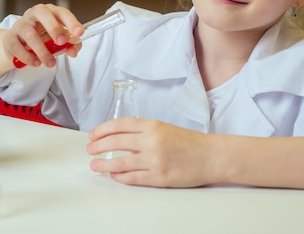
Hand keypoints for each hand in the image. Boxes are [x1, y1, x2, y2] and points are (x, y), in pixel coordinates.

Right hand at [4, 3, 82, 67]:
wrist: (17, 46)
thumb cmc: (40, 39)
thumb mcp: (56, 41)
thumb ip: (68, 44)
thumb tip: (74, 49)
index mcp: (49, 12)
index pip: (61, 12)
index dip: (71, 22)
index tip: (79, 33)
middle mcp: (33, 15)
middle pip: (42, 13)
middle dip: (54, 28)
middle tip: (62, 42)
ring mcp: (20, 25)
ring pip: (30, 34)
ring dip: (42, 51)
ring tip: (50, 63)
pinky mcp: (9, 38)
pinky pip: (17, 46)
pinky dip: (28, 57)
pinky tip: (36, 63)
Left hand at [87, 118, 219, 187]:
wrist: (212, 156)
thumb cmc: (190, 143)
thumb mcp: (165, 128)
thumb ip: (144, 132)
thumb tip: (119, 138)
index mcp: (153, 125)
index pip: (120, 125)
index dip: (102, 130)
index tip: (92, 135)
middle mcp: (152, 140)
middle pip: (115, 142)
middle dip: (98, 146)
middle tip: (90, 150)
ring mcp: (155, 159)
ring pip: (120, 162)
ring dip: (104, 164)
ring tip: (95, 166)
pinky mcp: (159, 176)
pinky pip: (133, 177)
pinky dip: (120, 177)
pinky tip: (114, 175)